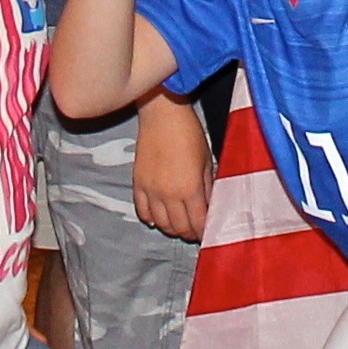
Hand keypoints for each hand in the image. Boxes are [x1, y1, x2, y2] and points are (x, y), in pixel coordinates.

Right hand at [133, 94, 211, 239]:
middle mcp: (169, 194)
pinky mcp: (138, 184)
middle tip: (195, 230)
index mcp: (190, 188)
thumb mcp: (207, 161)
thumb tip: (209, 207)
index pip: (197, 223)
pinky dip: (151, 218)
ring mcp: (151, 190)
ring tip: (179, 224)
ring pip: (160, 223)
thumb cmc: (189, 133)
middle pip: (179, 228)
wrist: (162, 115)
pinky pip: (142, 211)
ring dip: (172, 228)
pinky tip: (159, 217)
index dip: (204, 232)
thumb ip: (207, 188)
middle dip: (189, 233)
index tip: (207, 232)